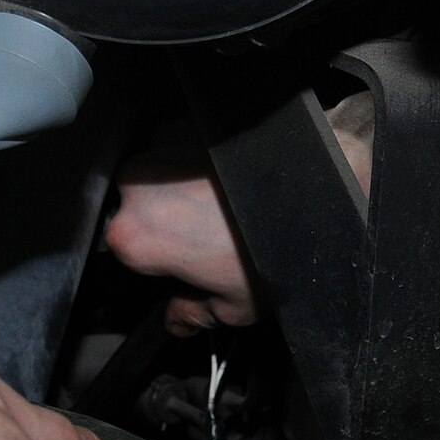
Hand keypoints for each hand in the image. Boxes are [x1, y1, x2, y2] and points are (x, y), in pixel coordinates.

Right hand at [105, 106, 374, 335]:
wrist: (316, 192)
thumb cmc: (271, 252)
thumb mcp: (233, 305)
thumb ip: (192, 314)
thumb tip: (175, 321)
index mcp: (133, 237)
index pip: (124, 252)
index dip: (154, 260)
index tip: (180, 262)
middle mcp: (135, 184)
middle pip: (133, 205)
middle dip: (162, 217)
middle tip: (205, 230)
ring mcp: (160, 144)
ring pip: (154, 171)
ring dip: (175, 185)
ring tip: (219, 202)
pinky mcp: (186, 118)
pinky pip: (177, 143)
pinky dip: (193, 160)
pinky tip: (224, 175)